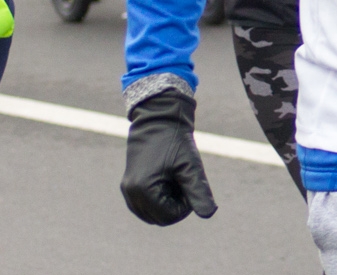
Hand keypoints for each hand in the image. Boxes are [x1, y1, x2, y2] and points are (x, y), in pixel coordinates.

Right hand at [121, 90, 216, 225]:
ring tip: (173, 178)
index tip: (189, 180)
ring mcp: (127, 191)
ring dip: (167, 202)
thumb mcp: (190, 166)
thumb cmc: (175, 142)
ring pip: (153, 214)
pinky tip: (166, 179)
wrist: (158, 119)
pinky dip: (159, 199)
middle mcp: (131, 194)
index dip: (186, 204)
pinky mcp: (128, 187)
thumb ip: (198, 191)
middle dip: (175, 204)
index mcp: (143, 190)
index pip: (170, 216)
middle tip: (182, 179)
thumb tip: (209, 214)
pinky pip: (146, 206)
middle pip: (160, 218)